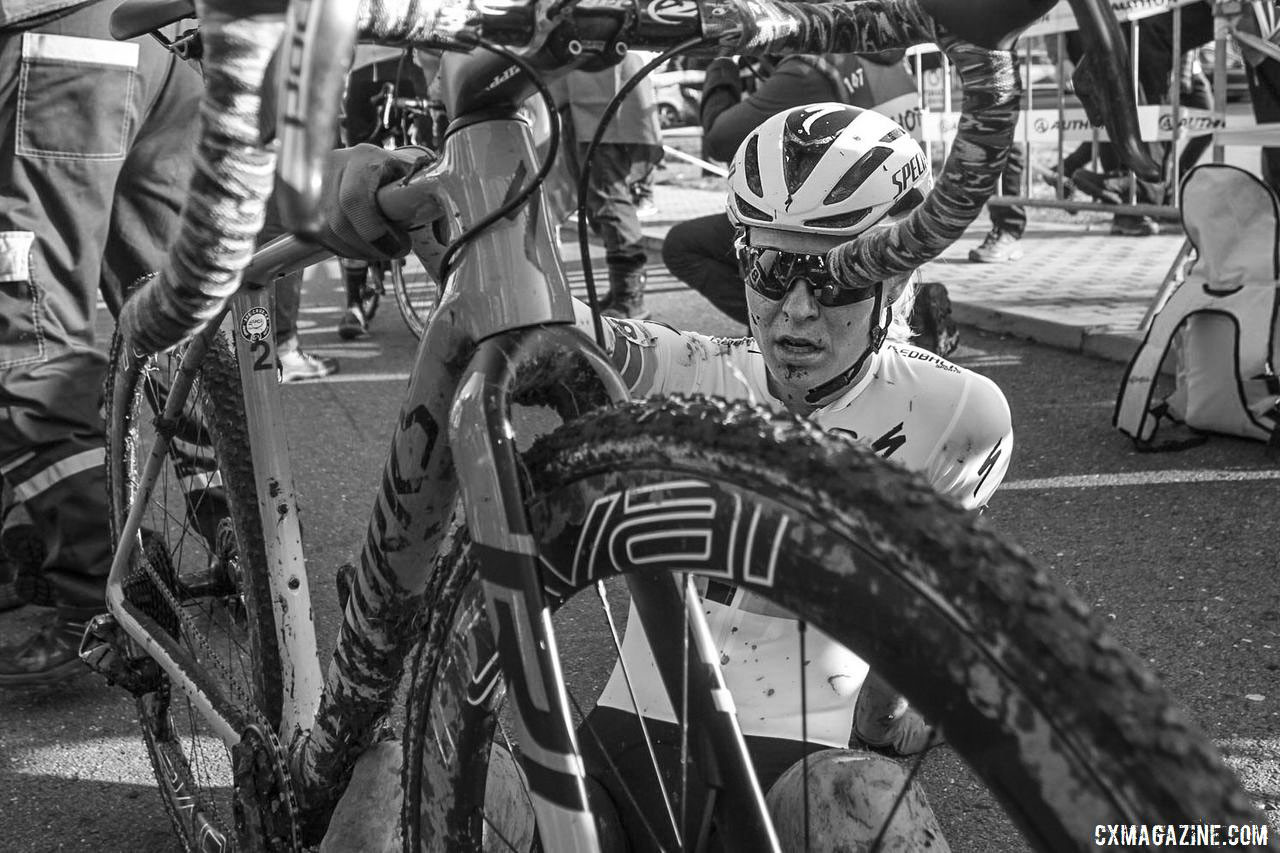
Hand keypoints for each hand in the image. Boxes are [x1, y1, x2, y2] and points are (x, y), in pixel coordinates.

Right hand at [313, 143, 424, 261]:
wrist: (374, 164)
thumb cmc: (400, 175)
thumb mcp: (416, 179)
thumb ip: (429, 197)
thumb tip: (446, 228)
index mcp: (365, 157)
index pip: (356, 199)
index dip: (375, 232)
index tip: (400, 246)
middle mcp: (334, 164)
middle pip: (338, 222)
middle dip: (369, 247)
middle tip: (394, 251)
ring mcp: (315, 181)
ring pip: (325, 232)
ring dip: (356, 251)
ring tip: (380, 250)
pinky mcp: (304, 199)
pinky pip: (315, 235)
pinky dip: (341, 248)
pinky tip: (360, 246)